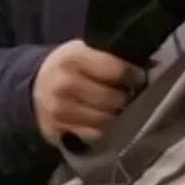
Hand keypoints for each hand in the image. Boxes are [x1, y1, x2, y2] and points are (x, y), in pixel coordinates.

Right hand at [32, 39, 146, 146]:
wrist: (33, 88)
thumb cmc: (67, 66)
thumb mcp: (83, 51)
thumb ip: (110, 56)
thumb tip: (151, 65)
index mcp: (73, 57)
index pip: (115, 70)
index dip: (134, 75)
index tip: (140, 77)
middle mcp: (65, 84)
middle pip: (112, 98)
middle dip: (126, 97)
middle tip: (130, 94)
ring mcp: (60, 110)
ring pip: (106, 120)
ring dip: (118, 115)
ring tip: (119, 107)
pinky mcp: (59, 131)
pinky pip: (96, 134)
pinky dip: (105, 128)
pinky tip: (105, 119)